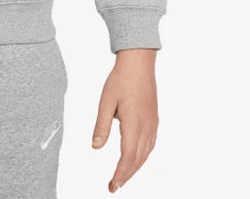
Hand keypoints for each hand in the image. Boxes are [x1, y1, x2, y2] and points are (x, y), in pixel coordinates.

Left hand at [91, 48, 158, 191]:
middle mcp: (147, 127)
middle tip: (114, 186)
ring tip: (123, 176)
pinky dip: (142, 156)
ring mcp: (153, 123)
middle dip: (126, 175)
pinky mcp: (154, 119)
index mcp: (134, 124)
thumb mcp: (106, 101)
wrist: (139, 63)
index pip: (128, 157)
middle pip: (138, 160)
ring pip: (146, 154)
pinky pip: (150, 144)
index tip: (112, 185)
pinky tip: (136, 158)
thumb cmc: (121, 79)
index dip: (120, 174)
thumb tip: (95, 147)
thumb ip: (101, 126)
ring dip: (135, 167)